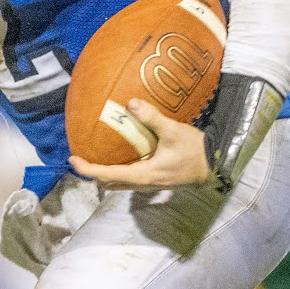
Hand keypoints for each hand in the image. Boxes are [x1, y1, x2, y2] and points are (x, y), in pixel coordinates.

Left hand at [70, 98, 212, 189]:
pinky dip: (120, 171)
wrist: (216, 164)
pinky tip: (122, 156)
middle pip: (110, 183)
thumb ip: (152, 118)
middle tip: (82, 157)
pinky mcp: (157, 181)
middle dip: (94, 173)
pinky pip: (131, 179)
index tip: (73, 159)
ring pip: (121, 184)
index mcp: (143, 175)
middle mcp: (143, 184)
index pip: (107, 175)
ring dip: (107, 174)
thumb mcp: (173, 131)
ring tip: (98, 157)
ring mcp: (151, 185)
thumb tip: (131, 103)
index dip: (88, 169)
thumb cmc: (195, 150)